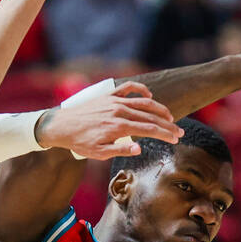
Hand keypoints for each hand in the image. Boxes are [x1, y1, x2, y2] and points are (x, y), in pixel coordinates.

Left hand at [36, 81, 181, 158]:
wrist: (61, 125)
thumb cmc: (80, 142)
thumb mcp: (99, 153)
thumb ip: (120, 150)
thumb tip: (140, 149)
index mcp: (119, 126)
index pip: (149, 129)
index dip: (165, 134)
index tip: (176, 139)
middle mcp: (119, 110)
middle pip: (151, 116)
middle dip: (168, 124)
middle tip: (179, 132)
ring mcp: (114, 101)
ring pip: (144, 102)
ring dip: (160, 109)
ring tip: (170, 118)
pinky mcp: (108, 95)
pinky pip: (129, 87)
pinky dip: (141, 90)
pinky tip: (149, 96)